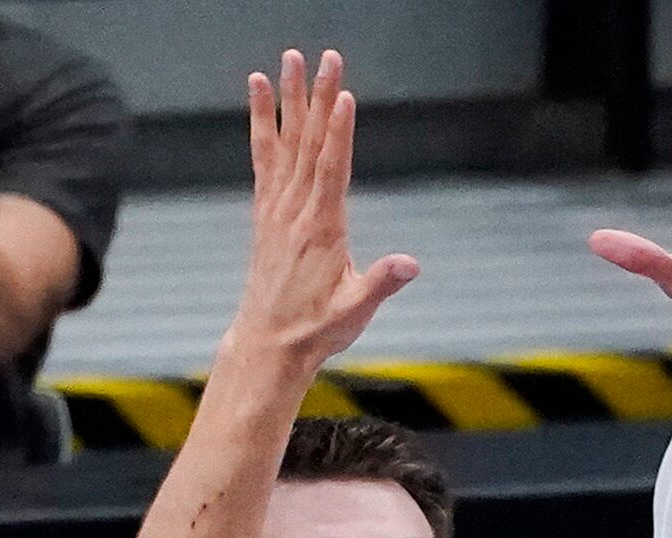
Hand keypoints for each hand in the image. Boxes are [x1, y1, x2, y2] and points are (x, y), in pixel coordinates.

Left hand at [220, 51, 419, 370]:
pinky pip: (264, 157)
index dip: (339, 132)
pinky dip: (261, 123)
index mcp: (322, 230)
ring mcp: (278, 209)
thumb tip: (411, 265)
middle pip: (309, 144)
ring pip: (286, 143)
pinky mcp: (267, 211)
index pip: (331, 170)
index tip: (344, 95)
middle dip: (319, 99)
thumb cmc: (316, 330)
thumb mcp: (354, 312)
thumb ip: (381, 284)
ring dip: (290, 99)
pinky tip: (260, 93)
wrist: (268, 345)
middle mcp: (295, 212)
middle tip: (326, 58)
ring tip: (290, 59)